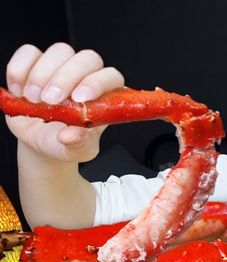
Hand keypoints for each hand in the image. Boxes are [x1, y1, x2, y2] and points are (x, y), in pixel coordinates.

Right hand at [5, 42, 124, 162]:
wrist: (41, 141)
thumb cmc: (67, 143)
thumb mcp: (77, 150)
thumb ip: (78, 143)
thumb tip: (71, 135)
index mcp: (106, 95)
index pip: (111, 77)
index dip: (96, 83)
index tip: (78, 99)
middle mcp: (87, 75)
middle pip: (86, 59)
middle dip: (66, 78)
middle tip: (49, 101)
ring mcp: (62, 66)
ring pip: (59, 51)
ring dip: (42, 74)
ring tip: (34, 100)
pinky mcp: (36, 62)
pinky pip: (28, 52)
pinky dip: (20, 70)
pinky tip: (19, 92)